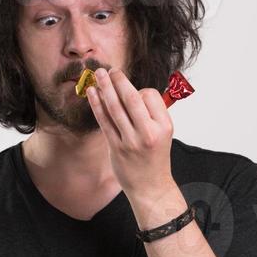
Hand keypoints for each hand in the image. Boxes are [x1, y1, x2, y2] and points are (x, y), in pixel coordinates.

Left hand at [85, 67, 174, 198]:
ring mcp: (131, 141)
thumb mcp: (163, 133)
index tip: (135, 92)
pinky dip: (97, 105)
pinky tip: (92, 93)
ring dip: (105, 88)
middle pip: (131, 98)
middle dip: (119, 80)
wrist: (151, 186)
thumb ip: (149, 113)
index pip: (150, 95)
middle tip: (110, 69)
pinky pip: (104, 121)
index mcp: (164, 126)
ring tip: (98, 74)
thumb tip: (128, 90)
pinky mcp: (116, 147)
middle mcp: (148, 132)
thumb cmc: (155, 156)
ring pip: (115, 108)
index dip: (140, 89)